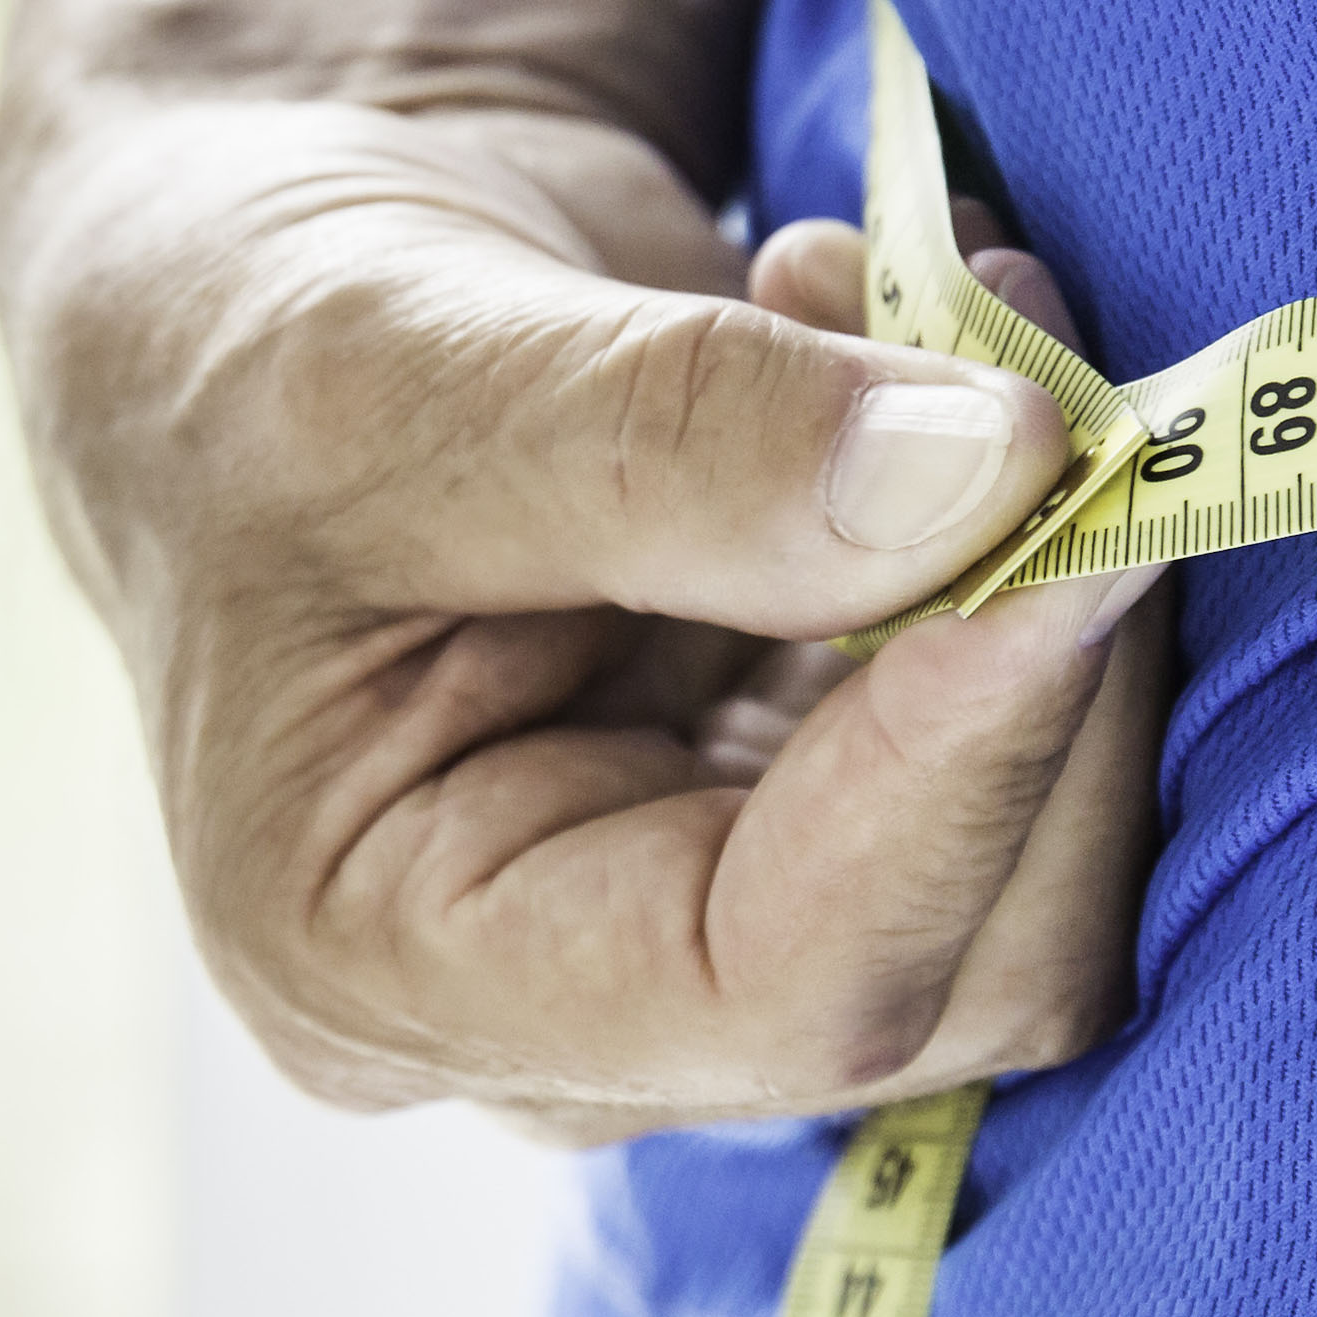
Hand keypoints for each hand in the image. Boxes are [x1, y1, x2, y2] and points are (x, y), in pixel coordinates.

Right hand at [4, 93, 1171, 1140]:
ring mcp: (705, 926)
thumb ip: (681, 435)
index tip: (1075, 504)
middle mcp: (565, 1009)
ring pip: (1037, 864)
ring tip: (930, 306)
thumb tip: (996, 478)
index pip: (769, 979)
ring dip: (1056, 573)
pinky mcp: (811, 821)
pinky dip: (1030, 544)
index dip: (963, 764)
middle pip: (955, 961)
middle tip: (1019, 353)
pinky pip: (1024, 749)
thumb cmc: (241, 348)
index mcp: (387, 965)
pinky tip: (912, 355)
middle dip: (1047, 659)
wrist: (252, 308)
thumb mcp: (395, 360)